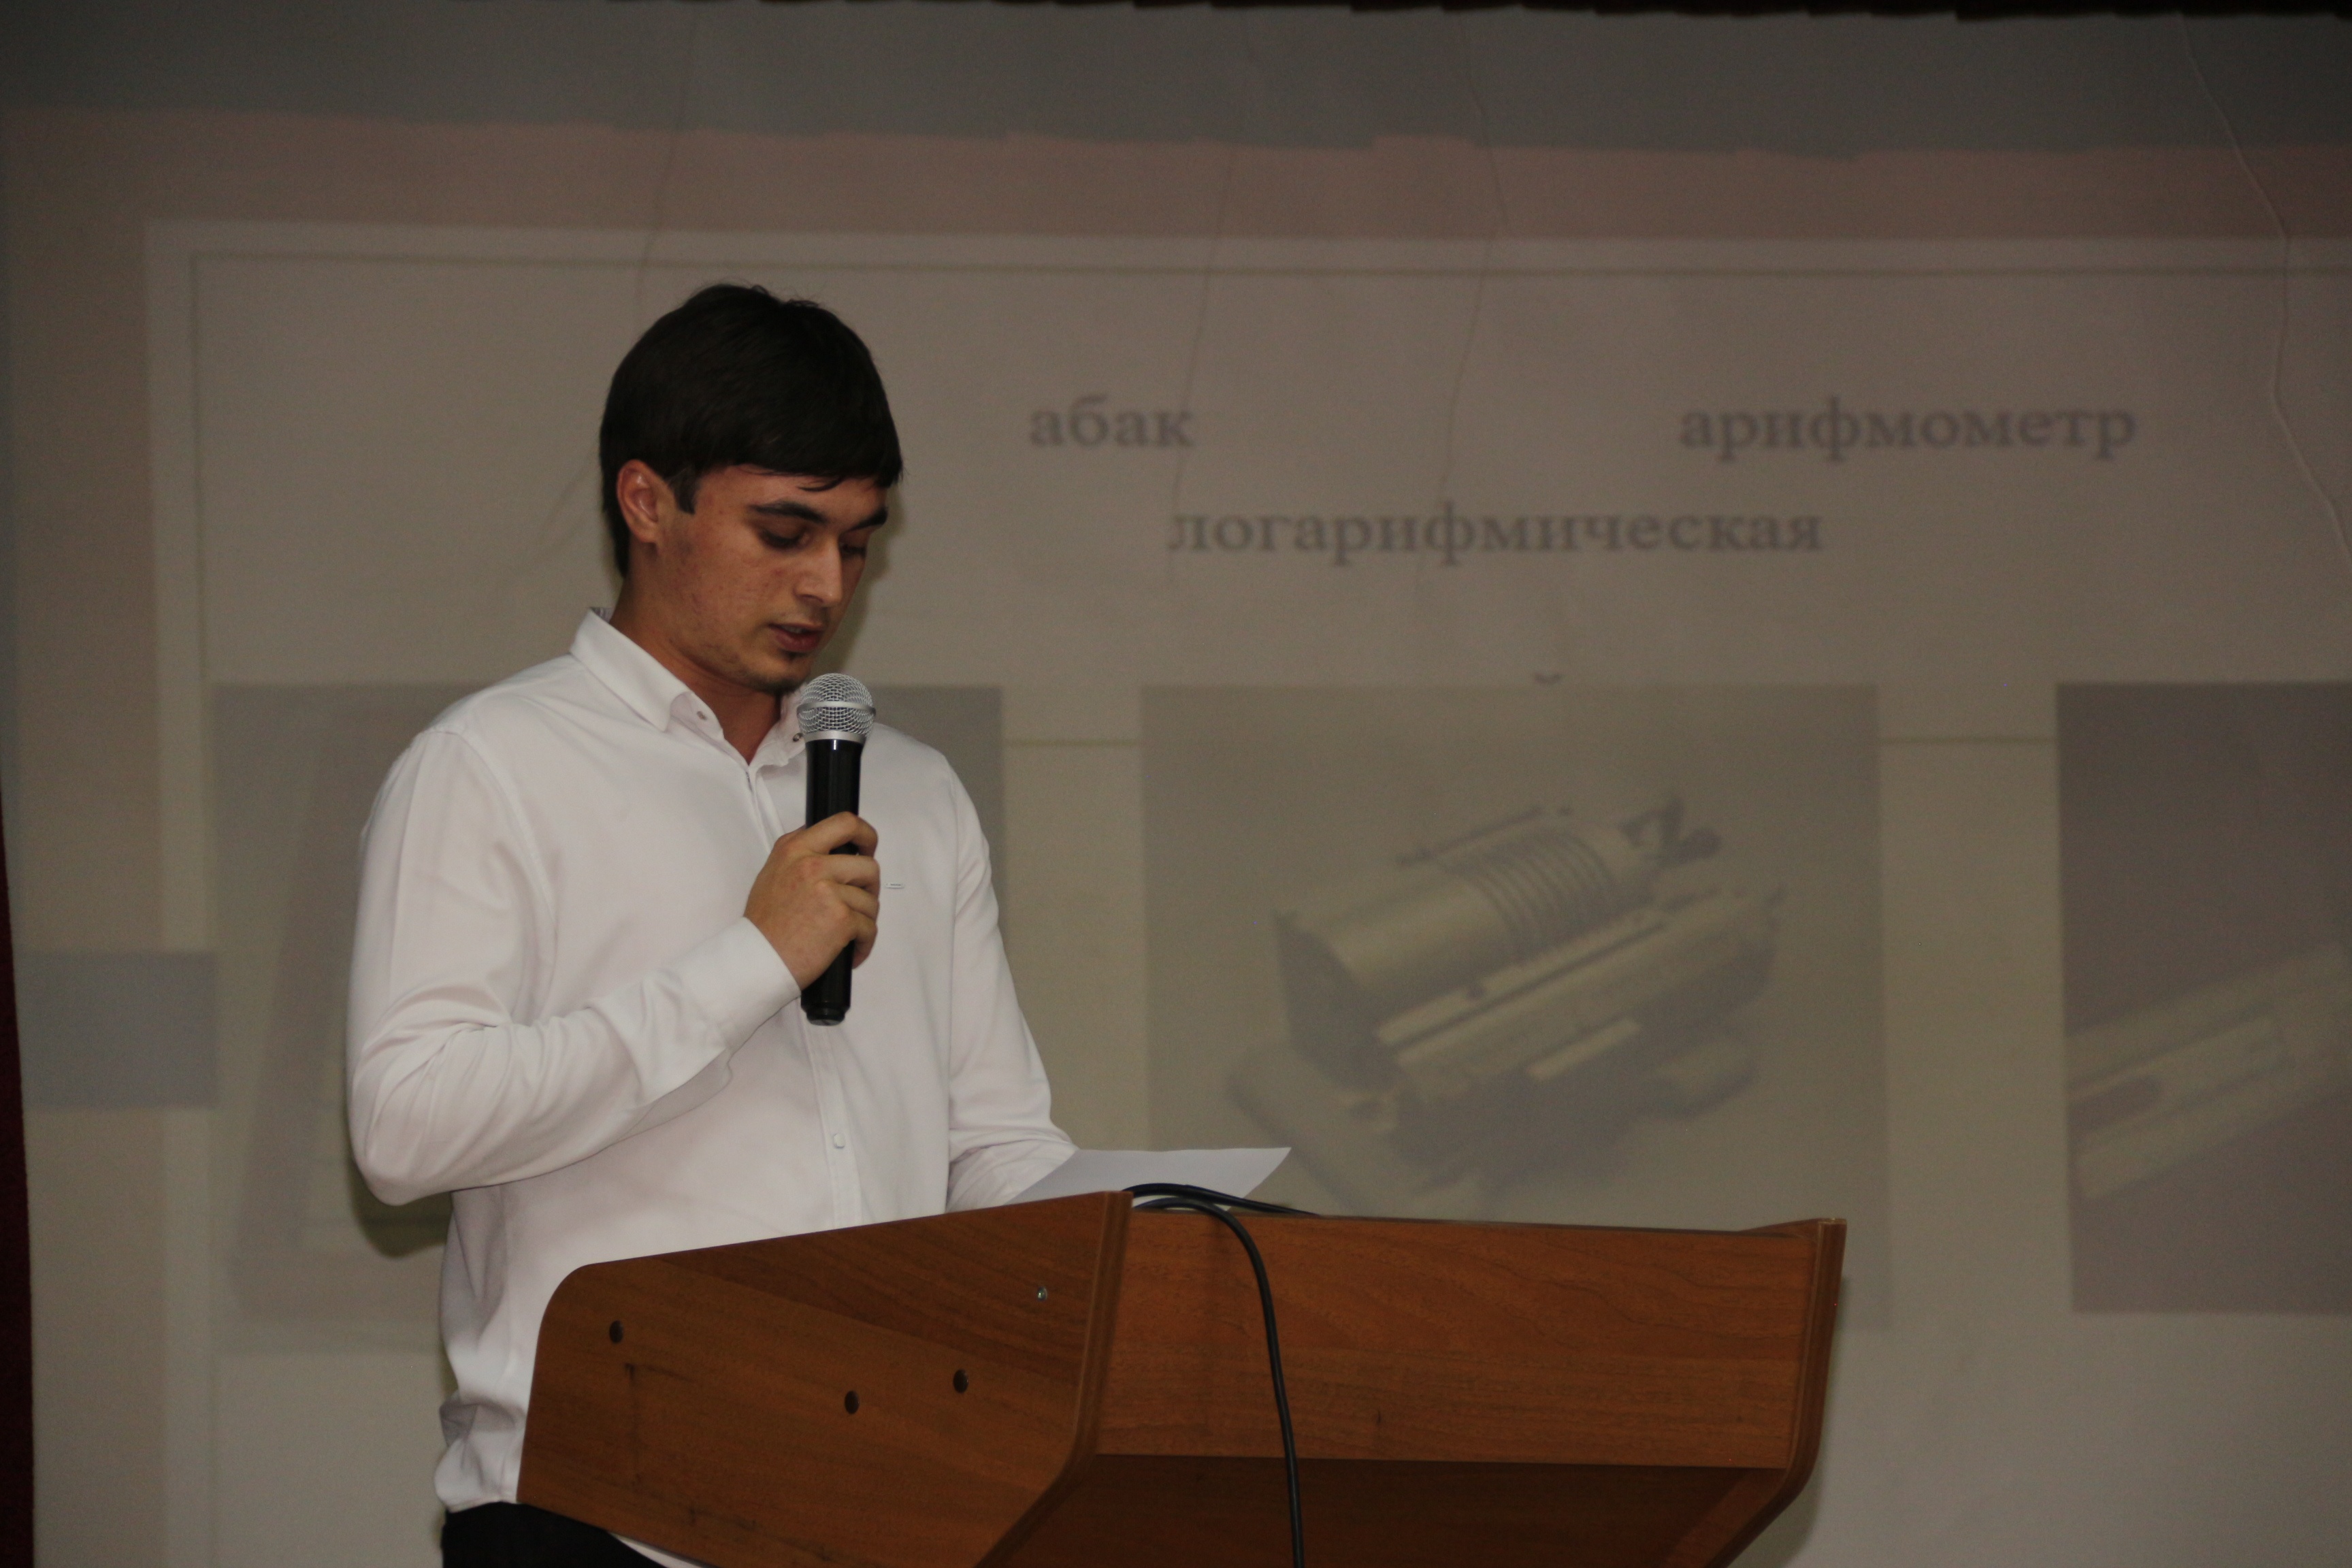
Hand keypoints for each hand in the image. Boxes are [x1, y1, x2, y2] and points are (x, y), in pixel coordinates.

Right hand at [744, 813, 879, 989]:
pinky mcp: (841, 918)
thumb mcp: (774, 873)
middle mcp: (812, 864)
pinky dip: (864, 943)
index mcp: (794, 848)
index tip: (867, 848)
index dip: (865, 835)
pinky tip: (850, 950)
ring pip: (871, 900)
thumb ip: (801, 855)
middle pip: (868, 865)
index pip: (844, 823)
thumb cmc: (765, 924)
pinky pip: (869, 927)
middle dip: (869, 887)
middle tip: (859, 902)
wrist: (757, 959)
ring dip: (864, 919)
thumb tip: (831, 847)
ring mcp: (828, 890)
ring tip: (846, 933)